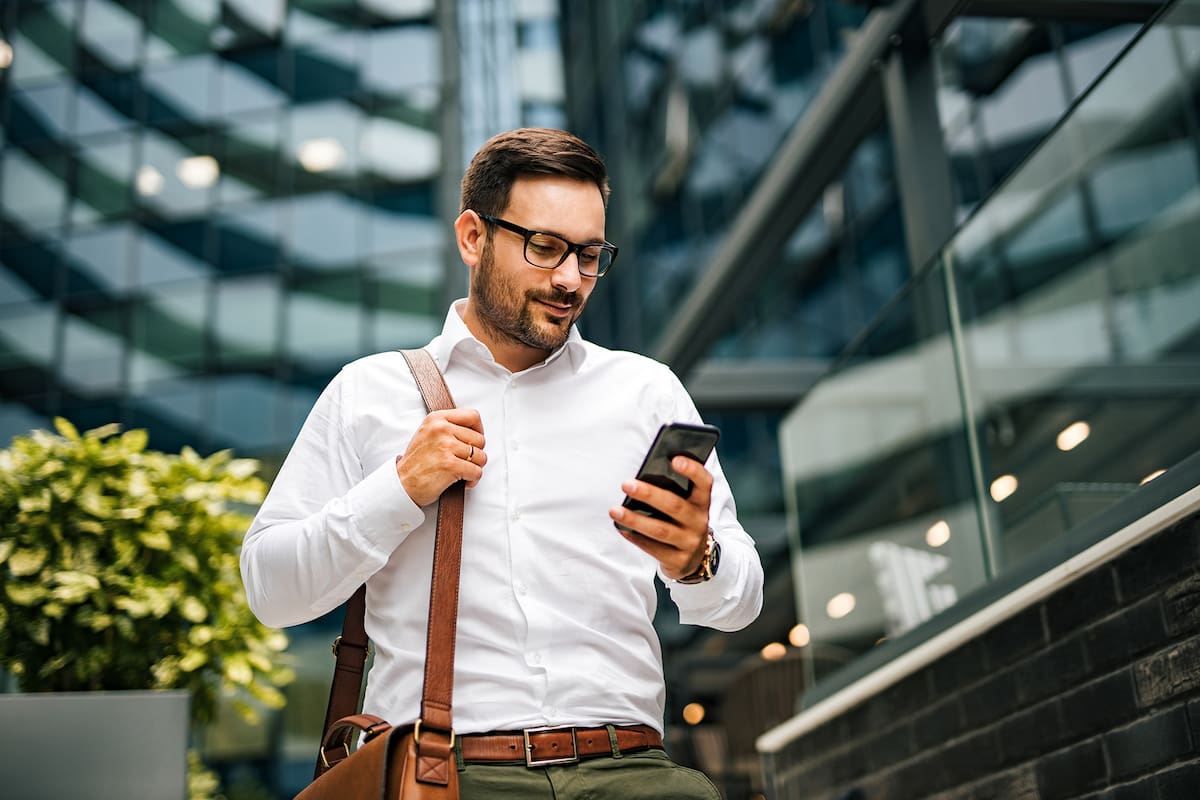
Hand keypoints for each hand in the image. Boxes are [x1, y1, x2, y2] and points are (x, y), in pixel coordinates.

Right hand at [396, 408, 486, 506]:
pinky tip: (463, 481)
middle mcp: (441, 429)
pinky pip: (477, 472)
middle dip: (476, 454)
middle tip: (464, 461)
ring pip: (481, 457)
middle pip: (480, 439)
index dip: (479, 430)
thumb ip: (448, 427)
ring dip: (475, 467)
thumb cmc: (415, 463)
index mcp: (436, 419)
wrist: (402, 484)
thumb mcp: (427, 434)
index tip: (475, 440)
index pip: (472, 416)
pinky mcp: (451, 465)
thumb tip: (472, 430)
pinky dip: (472, 480)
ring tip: (462, 471)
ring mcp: (446, 446)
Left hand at [608, 456, 711, 580]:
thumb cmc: (682, 521)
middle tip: (626, 484)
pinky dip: (635, 537)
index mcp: (702, 502)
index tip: (674, 459)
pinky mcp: (678, 560)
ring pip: (660, 529)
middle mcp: (699, 521)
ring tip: (614, 510)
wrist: (696, 558)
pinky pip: (653, 548)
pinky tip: (621, 527)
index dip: (692, 470)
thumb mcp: (686, 505)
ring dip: (635, 519)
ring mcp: (690, 542)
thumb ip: (673, 491)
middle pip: (674, 505)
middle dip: (649, 494)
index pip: (704, 482)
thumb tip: (643, 477)